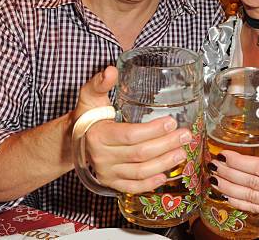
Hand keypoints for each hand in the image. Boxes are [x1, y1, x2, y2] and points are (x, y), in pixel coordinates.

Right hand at [73, 66, 191, 193]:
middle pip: (139, 154)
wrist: (74, 140)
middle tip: (185, 134)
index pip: (130, 135)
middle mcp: (102, 157)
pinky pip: (132, 187)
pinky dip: (150, 184)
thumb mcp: (90, 97)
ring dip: (164, 163)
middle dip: (166, 145)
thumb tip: (111, 71)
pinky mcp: (111, 182)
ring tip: (182, 151)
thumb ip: (100, 83)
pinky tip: (165, 175)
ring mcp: (107, 172)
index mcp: (98, 135)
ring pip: (140, 172)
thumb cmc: (87, 116)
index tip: (171, 121)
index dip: (153, 130)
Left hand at [208, 129, 258, 215]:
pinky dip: (238, 202)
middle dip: (229, 174)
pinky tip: (226, 193)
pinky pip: (255, 208)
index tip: (224, 154)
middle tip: (214, 164)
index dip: (239, 162)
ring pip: (251, 197)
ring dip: (229, 188)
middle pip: (252, 182)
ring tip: (214, 178)